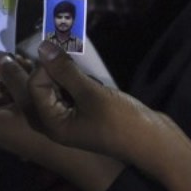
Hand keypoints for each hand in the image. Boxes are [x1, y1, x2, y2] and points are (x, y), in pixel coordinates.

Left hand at [0, 52, 122, 190]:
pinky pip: (15, 95)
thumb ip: (10, 74)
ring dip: (3, 71)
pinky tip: (26, 60)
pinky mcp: (27, 118)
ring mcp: (12, 120)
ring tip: (5, 47)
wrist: (79, 158)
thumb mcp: (27, 98)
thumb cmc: (46, 129)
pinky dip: (18, 79)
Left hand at [28, 40, 176, 178]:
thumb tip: (43, 47)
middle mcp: (57, 122)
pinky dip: (76, 79)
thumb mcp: (91, 94)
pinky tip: (88, 76)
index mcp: (53, 123)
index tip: (62, 52)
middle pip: (42, 87)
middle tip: (66, 55)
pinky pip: (71, 90)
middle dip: (51, 68)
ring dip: (65, 72)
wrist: (155, 143)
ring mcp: (72, 117)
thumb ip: (65, 71)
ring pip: (57, 86)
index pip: (36, 87)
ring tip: (78, 67)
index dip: (45, 67)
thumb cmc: (122, 122)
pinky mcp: (85, 112)